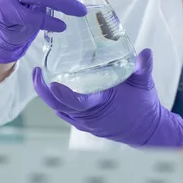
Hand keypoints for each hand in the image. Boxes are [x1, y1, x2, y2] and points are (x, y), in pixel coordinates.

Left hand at [33, 49, 182, 148]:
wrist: (145, 130)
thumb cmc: (143, 106)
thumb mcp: (144, 85)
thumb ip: (143, 68)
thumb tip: (146, 52)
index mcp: (101, 105)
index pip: (77, 102)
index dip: (62, 94)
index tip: (51, 82)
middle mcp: (88, 116)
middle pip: (59, 105)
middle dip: (43, 90)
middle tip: (36, 71)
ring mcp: (84, 122)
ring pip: (59, 108)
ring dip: (47, 95)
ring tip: (39, 75)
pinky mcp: (83, 123)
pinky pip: (64, 112)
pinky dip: (55, 101)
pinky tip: (50, 87)